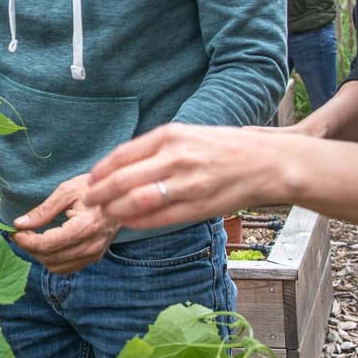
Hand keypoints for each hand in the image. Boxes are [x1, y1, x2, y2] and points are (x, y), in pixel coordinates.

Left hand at [11, 173, 120, 273]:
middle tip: (22, 232)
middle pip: (49, 258)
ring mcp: (94, 254)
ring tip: (34, 237)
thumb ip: (43, 210)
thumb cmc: (93, 188)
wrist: (120, 195)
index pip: (47, 244)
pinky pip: (67, 268)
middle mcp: (91, 246)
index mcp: (85, 227)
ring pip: (56, 267)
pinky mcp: (95, 258)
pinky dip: (52, 260)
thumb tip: (19, 224)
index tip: (15, 231)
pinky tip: (48, 244)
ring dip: (40, 255)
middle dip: (30, 247)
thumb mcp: (67, 191)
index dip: (26, 240)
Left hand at [84, 124, 293, 230]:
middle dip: (100, 193)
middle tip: (89, 201)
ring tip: (105, 213)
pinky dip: (138, 222)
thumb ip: (157, 148)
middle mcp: (177, 158)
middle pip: (123, 180)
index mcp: (172, 136)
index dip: (102, 171)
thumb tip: (122, 164)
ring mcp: (188, 184)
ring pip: (137, 201)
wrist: (268, 163)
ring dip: (115, 210)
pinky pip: (159, 218)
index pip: (123, 154)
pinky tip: (129, 223)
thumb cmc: (225, 148)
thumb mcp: (189, 135)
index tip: (91, 179)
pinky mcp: (199, 207)